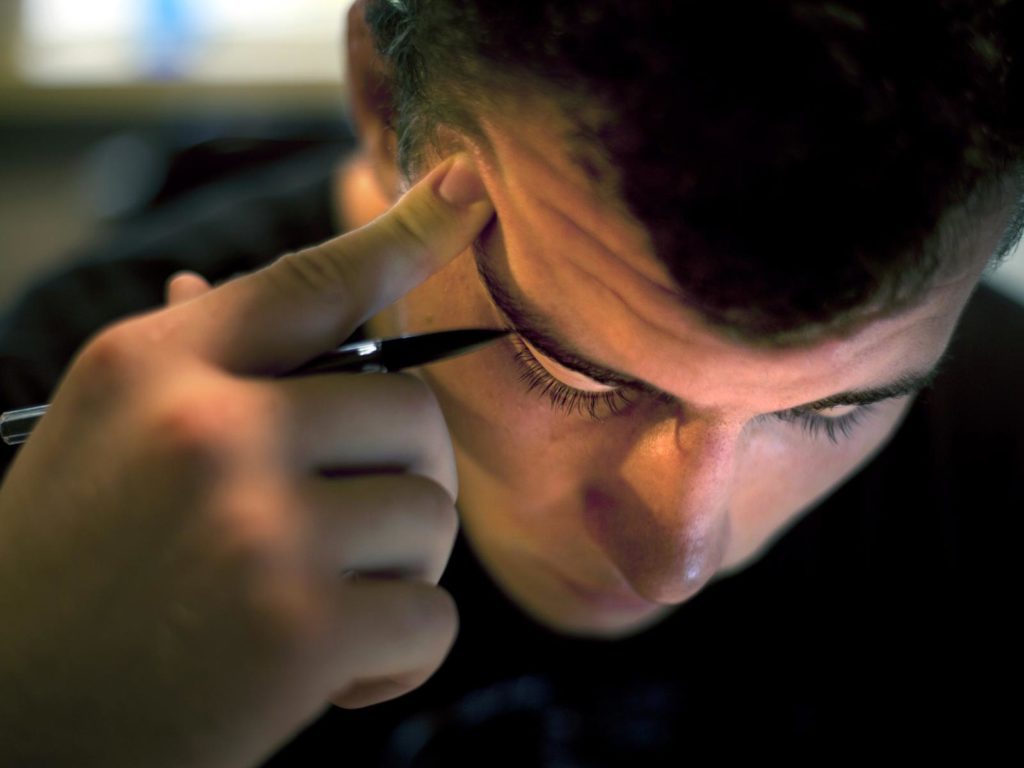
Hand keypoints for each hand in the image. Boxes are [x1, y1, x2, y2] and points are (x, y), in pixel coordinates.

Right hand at [0, 154, 491, 767]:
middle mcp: (209, 427)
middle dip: (406, 480)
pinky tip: (333, 677)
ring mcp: (257, 527)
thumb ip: (185, 372)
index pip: (309, 281)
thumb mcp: (97, 443)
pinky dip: (401, 659)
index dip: (404, 233)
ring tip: (324, 607)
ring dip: (399, 574)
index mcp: (154, 368)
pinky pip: (434, 618)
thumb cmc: (62, 584)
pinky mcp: (299, 632)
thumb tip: (203, 276)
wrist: (9, 731)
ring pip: (432, 517)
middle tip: (355, 537)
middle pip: (412, 413)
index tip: (471, 187)